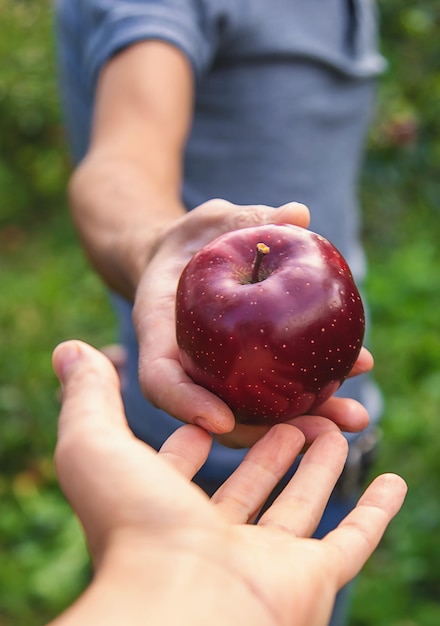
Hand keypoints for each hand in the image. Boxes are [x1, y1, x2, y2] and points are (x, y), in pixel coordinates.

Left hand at [50, 340, 405, 625]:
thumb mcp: (94, 444)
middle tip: (295, 410)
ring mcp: (266, 560)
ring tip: (335, 422)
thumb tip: (68, 348)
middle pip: (252, 482)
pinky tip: (393, 481)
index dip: (199, 433)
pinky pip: (353, 540)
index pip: (184, 466)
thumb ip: (87, 396)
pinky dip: (375, 513)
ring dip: (320, 465)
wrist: (183, 609)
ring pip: (301, 505)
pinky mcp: (311, 579)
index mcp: (167, 510)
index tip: (217, 407)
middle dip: (273, 442)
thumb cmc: (134, 526)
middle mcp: (215, 538)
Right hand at [133, 199, 372, 446]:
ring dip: (306, 422)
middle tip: (322, 435)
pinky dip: (317, 384)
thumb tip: (297, 213)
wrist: (186, 258)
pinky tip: (361, 367)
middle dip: (270, 435)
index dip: (187, 405)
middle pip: (222, 416)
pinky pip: (279, 383)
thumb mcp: (208, 221)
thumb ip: (241, 218)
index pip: (161, 381)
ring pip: (256, 412)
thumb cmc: (190, 240)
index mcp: (160, 335)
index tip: (221, 420)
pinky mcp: (250, 366)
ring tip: (356, 417)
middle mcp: (190, 367)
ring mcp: (220, 374)